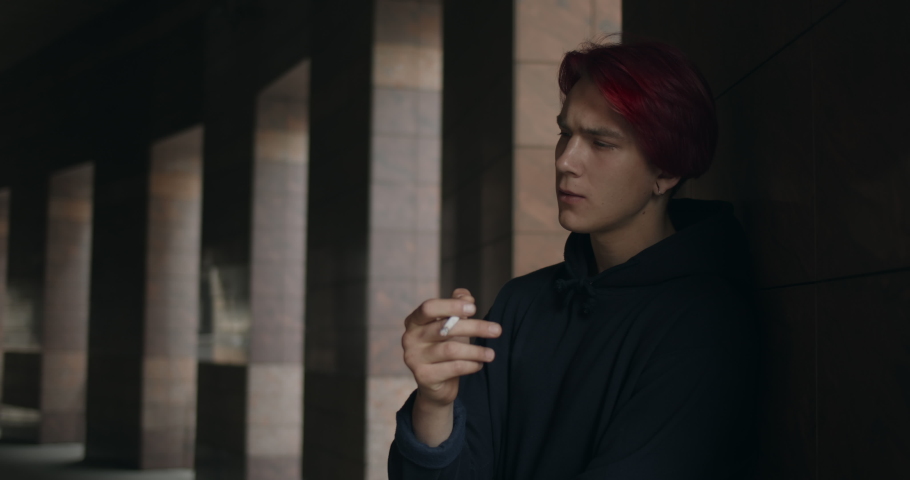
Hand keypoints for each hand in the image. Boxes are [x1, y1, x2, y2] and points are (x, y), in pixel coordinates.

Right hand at [402, 288, 501, 407]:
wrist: (436, 384)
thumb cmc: (444, 348)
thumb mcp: (452, 326)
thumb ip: (457, 307)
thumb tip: (467, 296)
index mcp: (414, 321)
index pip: (429, 308)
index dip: (451, 306)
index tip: (474, 308)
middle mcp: (409, 338)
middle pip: (444, 328)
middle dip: (474, 327)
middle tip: (497, 330)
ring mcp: (414, 358)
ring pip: (451, 350)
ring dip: (476, 351)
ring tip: (491, 354)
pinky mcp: (424, 377)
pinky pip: (453, 368)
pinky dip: (471, 365)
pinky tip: (479, 364)